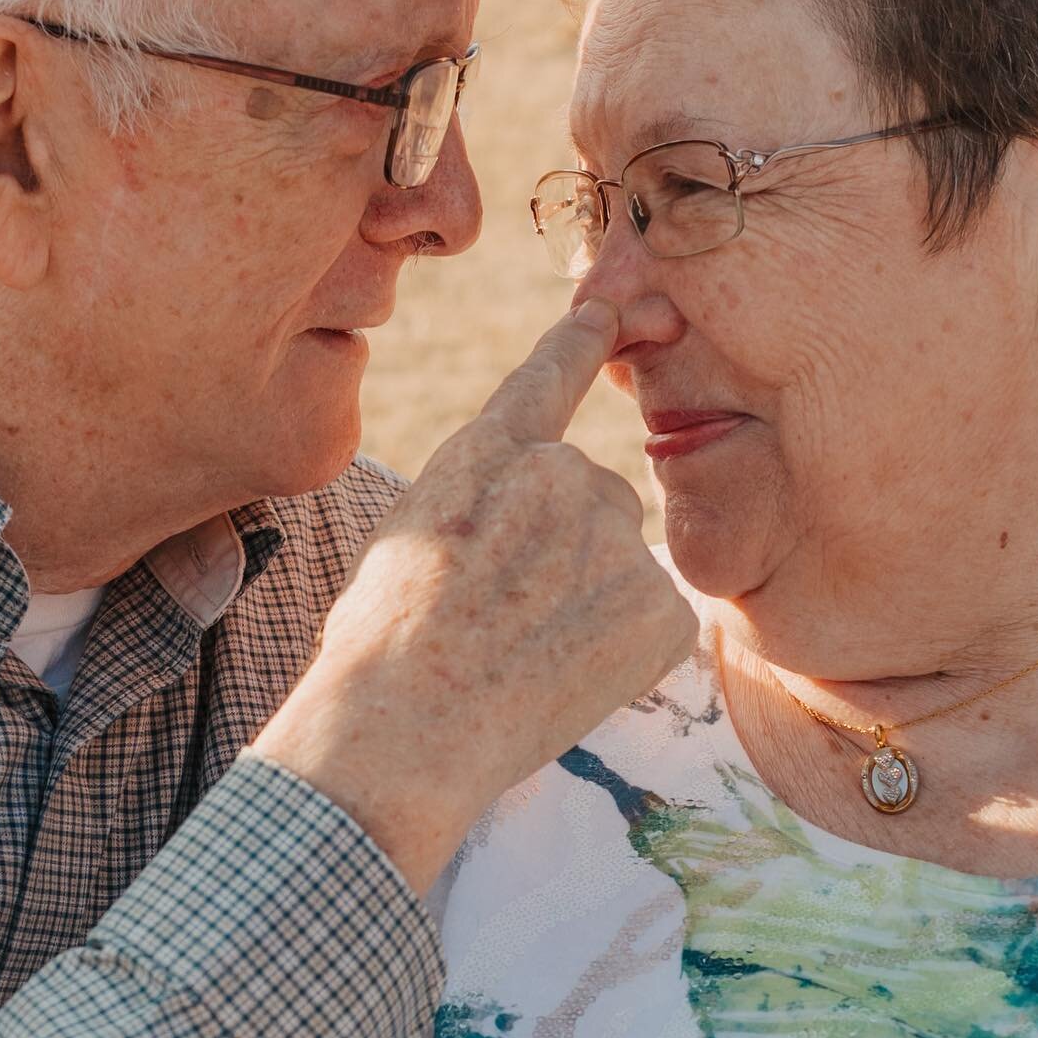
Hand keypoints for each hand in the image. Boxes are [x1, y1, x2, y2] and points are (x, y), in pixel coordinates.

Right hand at [253, 299, 697, 892]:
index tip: (614, 307)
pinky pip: (649, 619)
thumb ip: (478, 498)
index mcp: (485, 451)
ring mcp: (614, 538)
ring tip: (522, 657)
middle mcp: (560, 474)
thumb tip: (515, 514)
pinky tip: (561, 682)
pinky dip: (618, 652)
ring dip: (586, 600)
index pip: (549, 372)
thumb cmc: (379, 645)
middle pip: (589, 492)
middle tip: (503, 617)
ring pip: (615, 558)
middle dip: (563, 545)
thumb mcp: (407, 533)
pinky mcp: (658, 607)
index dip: (585, 336)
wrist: (403, 730)